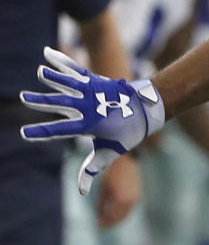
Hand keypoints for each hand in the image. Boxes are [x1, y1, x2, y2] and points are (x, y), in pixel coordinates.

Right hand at [19, 47, 164, 194]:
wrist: (148, 109)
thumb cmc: (127, 134)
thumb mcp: (110, 153)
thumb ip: (92, 169)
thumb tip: (81, 191)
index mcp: (89, 124)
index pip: (61, 130)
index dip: (42, 132)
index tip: (25, 133)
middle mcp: (89, 106)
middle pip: (61, 103)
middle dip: (42, 101)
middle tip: (24, 98)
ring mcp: (92, 91)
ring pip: (68, 83)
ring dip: (53, 77)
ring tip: (40, 72)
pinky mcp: (94, 80)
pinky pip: (74, 69)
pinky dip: (61, 61)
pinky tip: (46, 53)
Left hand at [97, 153, 140, 226]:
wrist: (125, 161)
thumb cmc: (111, 173)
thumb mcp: (103, 189)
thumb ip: (101, 204)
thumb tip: (99, 217)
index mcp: (121, 199)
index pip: (112, 216)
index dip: (105, 222)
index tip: (98, 225)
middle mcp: (130, 201)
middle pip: (120, 217)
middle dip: (111, 222)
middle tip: (102, 225)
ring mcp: (135, 198)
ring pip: (126, 214)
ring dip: (117, 218)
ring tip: (108, 221)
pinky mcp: (137, 195)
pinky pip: (129, 209)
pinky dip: (123, 213)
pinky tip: (115, 213)